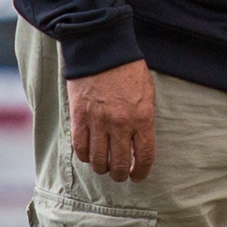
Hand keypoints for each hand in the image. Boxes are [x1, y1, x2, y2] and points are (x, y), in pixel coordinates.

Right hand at [66, 60, 155, 182]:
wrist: (102, 50)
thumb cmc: (128, 70)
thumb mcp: (147, 94)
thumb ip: (144, 120)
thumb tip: (139, 145)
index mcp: (142, 118)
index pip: (144, 157)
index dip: (141, 172)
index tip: (137, 176)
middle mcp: (121, 124)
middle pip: (119, 164)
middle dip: (120, 174)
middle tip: (119, 174)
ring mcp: (98, 122)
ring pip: (98, 161)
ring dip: (101, 167)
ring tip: (103, 165)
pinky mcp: (79, 117)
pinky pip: (80, 148)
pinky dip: (84, 156)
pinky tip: (89, 153)